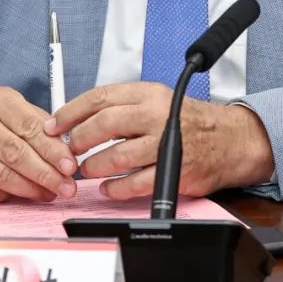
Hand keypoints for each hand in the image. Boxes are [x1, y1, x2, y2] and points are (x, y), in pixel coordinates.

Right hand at [0, 88, 77, 202]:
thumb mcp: (15, 108)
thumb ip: (39, 125)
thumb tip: (65, 150)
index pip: (29, 127)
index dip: (52, 150)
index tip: (70, 165)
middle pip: (16, 154)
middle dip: (46, 174)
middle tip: (66, 186)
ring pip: (2, 176)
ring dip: (31, 189)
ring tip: (50, 192)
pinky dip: (9, 196)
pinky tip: (23, 195)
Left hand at [43, 82, 274, 199]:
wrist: (228, 139)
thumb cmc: (187, 120)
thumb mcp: (156, 99)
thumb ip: (122, 105)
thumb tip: (80, 118)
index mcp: (147, 93)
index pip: (100, 97)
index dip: (71, 112)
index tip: (53, 124)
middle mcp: (155, 114)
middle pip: (105, 124)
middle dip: (79, 140)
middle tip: (69, 150)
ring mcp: (164, 143)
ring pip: (117, 155)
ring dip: (94, 166)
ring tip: (86, 170)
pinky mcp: (172, 170)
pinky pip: (134, 183)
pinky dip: (115, 188)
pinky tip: (107, 188)